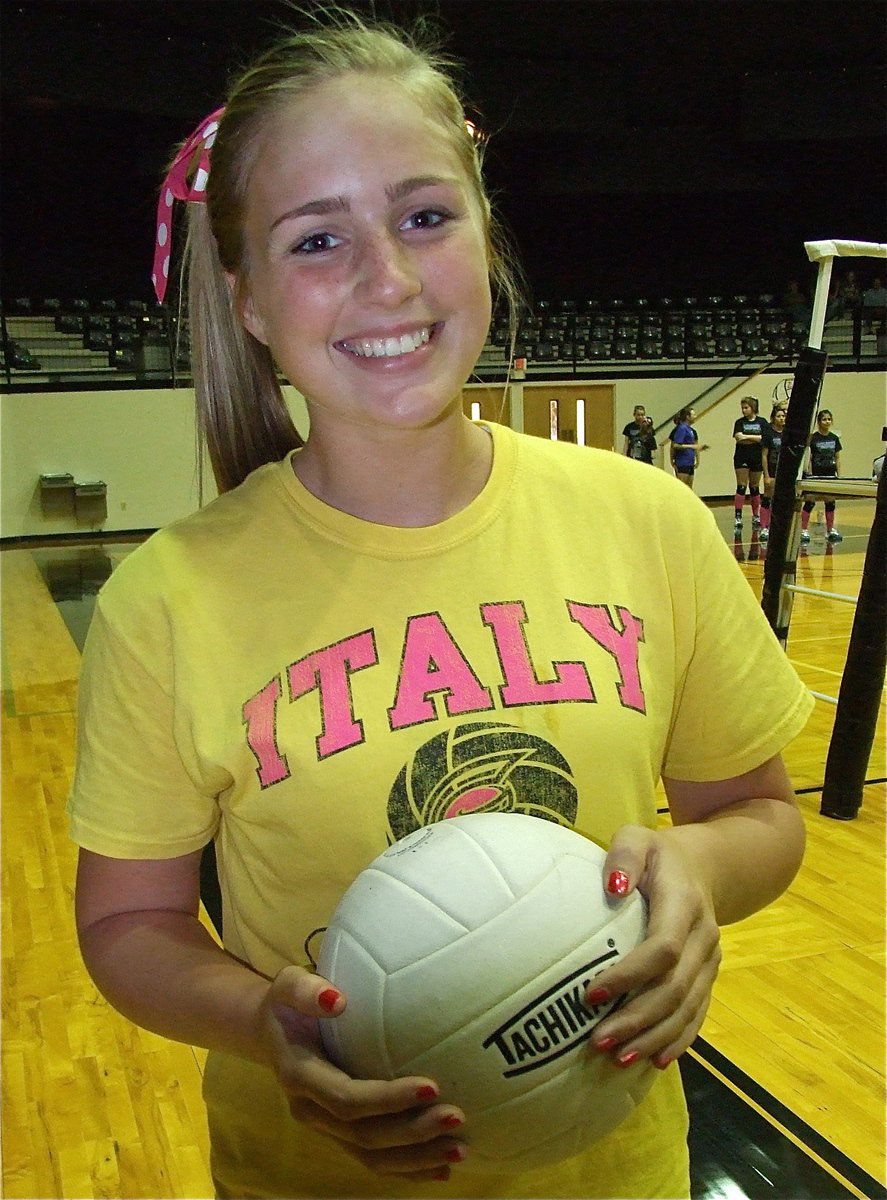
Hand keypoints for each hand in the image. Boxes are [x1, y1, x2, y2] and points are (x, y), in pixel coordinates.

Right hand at [257, 966, 467, 1181]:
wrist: (274, 1032)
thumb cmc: (290, 1003)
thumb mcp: (288, 985)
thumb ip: (305, 990)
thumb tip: (337, 1001)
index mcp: (300, 1077)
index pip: (348, 1099)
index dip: (388, 1099)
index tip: (432, 1086)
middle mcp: (312, 1111)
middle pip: (364, 1135)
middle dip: (412, 1132)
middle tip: (456, 1117)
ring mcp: (326, 1128)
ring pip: (371, 1156)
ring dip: (416, 1158)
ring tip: (458, 1150)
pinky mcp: (339, 1134)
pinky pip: (374, 1159)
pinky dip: (408, 1168)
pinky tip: (441, 1169)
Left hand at [584, 825, 720, 1069]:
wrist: (706, 864)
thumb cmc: (657, 853)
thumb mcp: (637, 837)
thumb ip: (624, 855)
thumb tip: (612, 887)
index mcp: (684, 903)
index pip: (663, 949)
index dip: (629, 976)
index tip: (591, 995)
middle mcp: (704, 936)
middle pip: (675, 988)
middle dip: (637, 1020)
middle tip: (597, 1041)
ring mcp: (711, 960)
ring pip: (687, 1008)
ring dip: (654, 1038)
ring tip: (618, 1060)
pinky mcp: (709, 975)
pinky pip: (698, 1013)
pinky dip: (678, 1039)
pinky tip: (655, 1061)